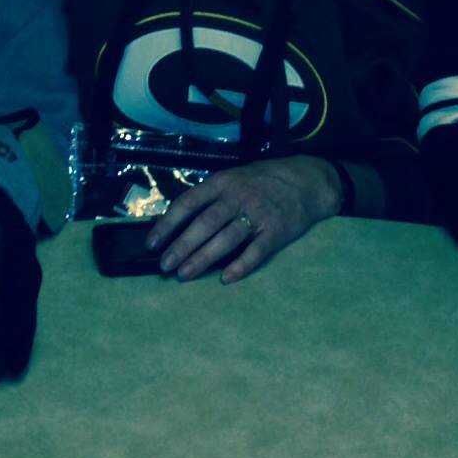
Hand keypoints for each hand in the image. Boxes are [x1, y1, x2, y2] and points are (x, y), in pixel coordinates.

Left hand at [149, 156, 341, 284]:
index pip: (188, 203)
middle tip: (165, 266)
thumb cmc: (261, 181)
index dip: (168, 223)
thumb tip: (176, 223)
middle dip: (181, 246)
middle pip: (205, 223)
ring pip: (226, 239)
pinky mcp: (277, 231)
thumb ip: (210, 197)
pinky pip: (256, 252)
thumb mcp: (233, 178)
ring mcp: (258, 213)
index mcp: (223, 182)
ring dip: (203, 258)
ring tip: (184, 275)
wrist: (306, 180)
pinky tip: (225, 278)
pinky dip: (240, 266)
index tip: (152, 243)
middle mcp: (238, 196)